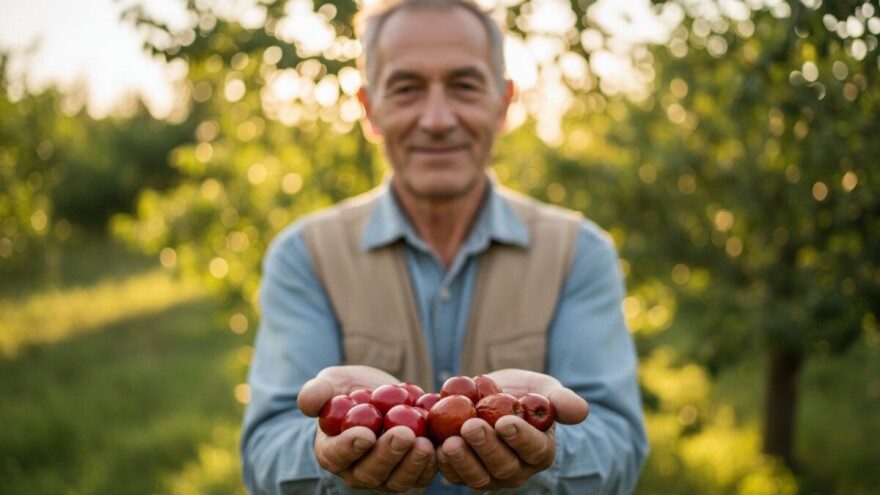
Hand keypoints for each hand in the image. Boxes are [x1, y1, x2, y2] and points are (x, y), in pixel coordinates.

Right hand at [299, 366, 437, 490]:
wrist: (381, 396)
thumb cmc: (350, 390)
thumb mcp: (332, 383)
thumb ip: (318, 391)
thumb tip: (306, 403)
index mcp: (332, 451)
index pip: (337, 455)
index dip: (350, 447)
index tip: (365, 433)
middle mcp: (357, 470)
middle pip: (371, 472)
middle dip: (387, 455)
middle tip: (403, 434)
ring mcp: (386, 475)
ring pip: (398, 480)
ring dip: (412, 464)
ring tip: (424, 443)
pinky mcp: (412, 472)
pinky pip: (423, 475)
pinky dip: (433, 462)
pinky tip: (442, 445)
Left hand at [436, 369, 588, 489]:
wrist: (491, 398)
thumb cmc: (523, 394)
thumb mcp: (543, 389)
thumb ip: (559, 399)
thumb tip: (582, 411)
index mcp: (540, 450)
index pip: (534, 449)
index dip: (520, 437)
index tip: (505, 421)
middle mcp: (517, 469)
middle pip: (503, 466)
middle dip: (486, 447)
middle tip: (471, 426)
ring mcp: (490, 475)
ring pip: (478, 477)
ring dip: (463, 461)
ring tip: (450, 441)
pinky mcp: (464, 473)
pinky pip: (454, 475)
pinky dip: (443, 464)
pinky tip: (434, 447)